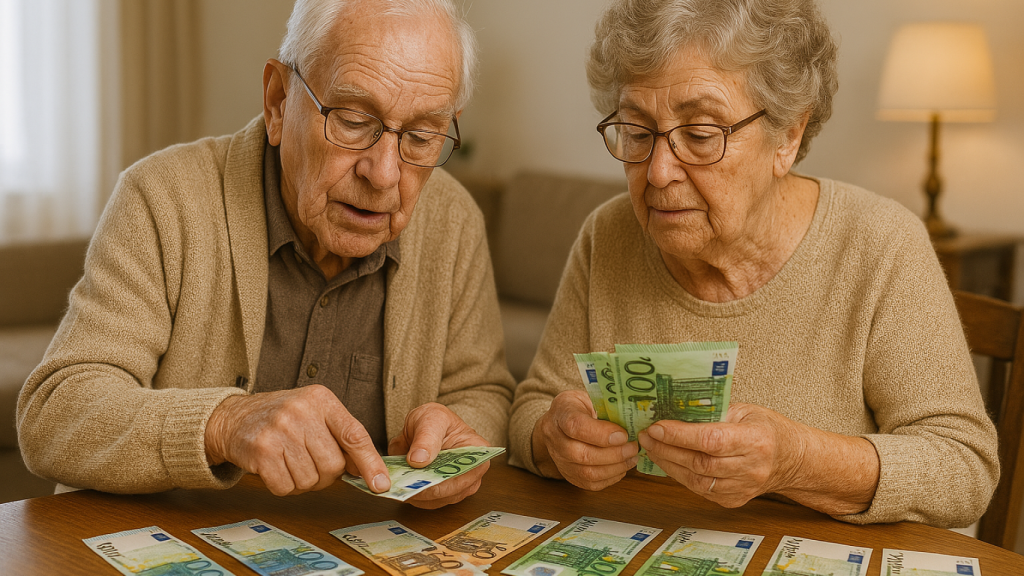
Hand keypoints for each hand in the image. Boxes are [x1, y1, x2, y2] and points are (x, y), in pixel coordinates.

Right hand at [205, 385, 389, 496]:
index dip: (370, 462)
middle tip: (311, 464)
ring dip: (303, 481)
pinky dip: (283, 485)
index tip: (380, 483)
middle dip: (326, 475)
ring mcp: (280, 430)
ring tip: (291, 462)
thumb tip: (368, 471)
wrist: (234, 418)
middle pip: (333, 465)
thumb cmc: (282, 418)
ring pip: (310, 480)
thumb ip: (342, 437)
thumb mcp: (315, 414)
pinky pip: (285, 487)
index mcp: (322, 400)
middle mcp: (301, 411)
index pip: (354, 434)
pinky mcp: (261, 451)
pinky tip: (276, 468)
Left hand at [387, 403, 491, 508]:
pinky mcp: (443, 495)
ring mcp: (459, 488)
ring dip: (416, 495)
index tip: (416, 478)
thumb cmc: (436, 420)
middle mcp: (473, 475)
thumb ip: (426, 437)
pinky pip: (427, 502)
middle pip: (448, 492)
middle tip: (401, 484)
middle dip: (423, 489)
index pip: (461, 474)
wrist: (427, 425)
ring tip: (398, 484)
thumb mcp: (431, 419)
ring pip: (436, 501)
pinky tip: (401, 486)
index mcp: (479, 453)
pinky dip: (412, 496)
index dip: (439, 479)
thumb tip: (418, 460)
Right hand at [531, 390, 638, 490]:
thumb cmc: (580, 407)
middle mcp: (554, 438)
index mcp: (561, 412)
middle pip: (581, 454)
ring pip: (586, 473)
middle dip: (613, 454)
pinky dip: (610, 478)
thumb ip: (608, 407)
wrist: (560, 422)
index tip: (623, 435)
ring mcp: (559, 459)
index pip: (576, 426)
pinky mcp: (568, 474)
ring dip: (614, 468)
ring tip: (631, 458)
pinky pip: (590, 483)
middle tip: (633, 447)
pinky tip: (622, 467)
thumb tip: (634, 419)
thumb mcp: (590, 396)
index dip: (601, 433)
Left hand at [637, 402, 878, 514]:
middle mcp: (751, 469)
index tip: (655, 426)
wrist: (793, 460)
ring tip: (651, 447)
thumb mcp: (745, 410)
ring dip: (668, 463)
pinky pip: (699, 489)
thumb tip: (673, 407)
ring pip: (695, 480)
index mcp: (756, 441)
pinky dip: (680, 474)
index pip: (710, 440)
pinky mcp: (733, 501)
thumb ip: (712, 411)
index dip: (679, 435)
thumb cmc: (767, 429)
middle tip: (645, 435)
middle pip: (699, 462)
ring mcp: (742, 489)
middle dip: (666, 448)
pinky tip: (668, 460)